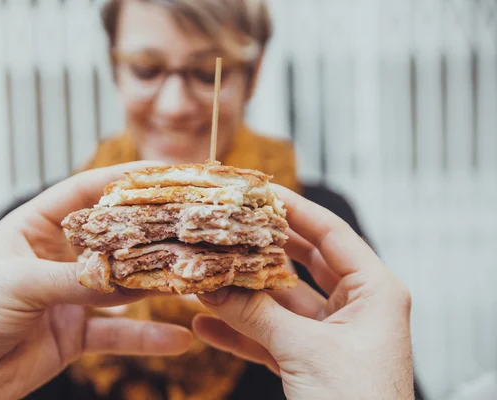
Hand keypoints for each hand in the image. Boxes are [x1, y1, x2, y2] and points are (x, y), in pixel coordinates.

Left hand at [0, 162, 191, 399]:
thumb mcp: (18, 285)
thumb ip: (74, 280)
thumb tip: (126, 279)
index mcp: (34, 228)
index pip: (84, 192)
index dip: (121, 181)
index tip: (162, 173)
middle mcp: (57, 257)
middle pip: (112, 238)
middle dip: (149, 233)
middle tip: (189, 224)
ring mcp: (70, 295)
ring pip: (122, 286)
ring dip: (155, 284)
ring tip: (191, 278)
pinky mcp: (77, 332)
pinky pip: (119, 333)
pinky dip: (146, 337)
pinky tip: (177, 338)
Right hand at [193, 185, 413, 398]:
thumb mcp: (306, 353)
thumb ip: (256, 316)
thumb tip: (212, 287)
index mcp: (375, 291)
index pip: (331, 233)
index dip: (294, 209)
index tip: (259, 191)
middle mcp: (355, 307)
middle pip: (301, 263)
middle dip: (261, 250)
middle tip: (228, 227)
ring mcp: (331, 334)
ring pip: (280, 303)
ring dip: (243, 295)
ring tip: (206, 277)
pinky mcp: (310, 361)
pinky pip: (271, 337)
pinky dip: (241, 332)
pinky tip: (205, 325)